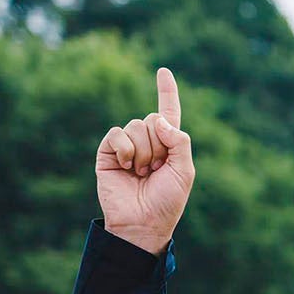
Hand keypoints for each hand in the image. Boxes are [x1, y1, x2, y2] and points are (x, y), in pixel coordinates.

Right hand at [95, 67, 193, 255]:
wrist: (142, 222)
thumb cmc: (167, 201)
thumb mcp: (184, 171)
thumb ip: (179, 141)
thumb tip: (160, 120)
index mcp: (168, 144)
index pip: (168, 112)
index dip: (166, 92)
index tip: (163, 71)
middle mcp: (147, 141)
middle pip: (153, 119)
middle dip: (158, 145)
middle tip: (155, 170)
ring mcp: (126, 146)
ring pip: (136, 126)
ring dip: (143, 152)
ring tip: (141, 173)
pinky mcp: (108, 152)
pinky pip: (117, 134)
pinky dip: (125, 150)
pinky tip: (126, 167)